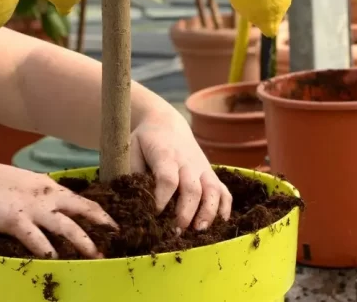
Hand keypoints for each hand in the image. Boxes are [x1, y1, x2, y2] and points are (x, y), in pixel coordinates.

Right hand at [0, 155, 116, 258]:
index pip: (79, 199)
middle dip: (101, 221)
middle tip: (117, 233)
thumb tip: (51, 206)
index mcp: (48, 185)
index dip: (97, 210)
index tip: (110, 221)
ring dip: (83, 242)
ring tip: (97, 255)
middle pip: (82, 208)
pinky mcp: (13, 220)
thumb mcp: (23, 183)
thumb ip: (39, 195)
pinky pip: (35, 238)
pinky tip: (56, 260)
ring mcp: (31, 208)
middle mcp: (46, 195)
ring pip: (66, 226)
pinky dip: (47, 250)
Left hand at [130, 108, 232, 232]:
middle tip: (176, 233)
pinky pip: (223, 190)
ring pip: (212, 190)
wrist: (165, 122)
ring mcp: (202, 167)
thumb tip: (134, 200)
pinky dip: (225, 207)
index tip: (154, 216)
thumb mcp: (131, 149)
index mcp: (165, 155)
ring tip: (200, 231)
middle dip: (185, 213)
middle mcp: (187, 162)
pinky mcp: (210, 172)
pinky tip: (220, 224)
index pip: (168, 179)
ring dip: (208, 212)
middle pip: (192, 189)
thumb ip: (133, 171)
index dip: (162, 200)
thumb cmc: (145, 140)